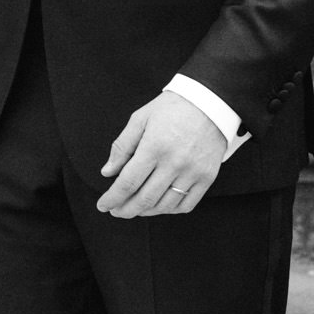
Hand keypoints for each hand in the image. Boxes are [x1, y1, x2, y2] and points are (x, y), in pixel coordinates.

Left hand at [97, 91, 224, 218]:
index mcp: (154, 146)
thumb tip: (107, 172)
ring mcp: (193, 172)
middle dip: (126, 210)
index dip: (113, 198)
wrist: (211, 102)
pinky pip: (187, 204)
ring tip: (135, 208)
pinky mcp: (207, 177)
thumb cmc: (172, 108)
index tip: (103, 205)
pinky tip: (159, 205)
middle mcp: (174, 162)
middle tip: (116, 211)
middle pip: (145, 198)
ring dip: (146, 212)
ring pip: (165, 205)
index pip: (128, 182)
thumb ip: (122, 147)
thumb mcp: (140, 119)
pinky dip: (170, 210)